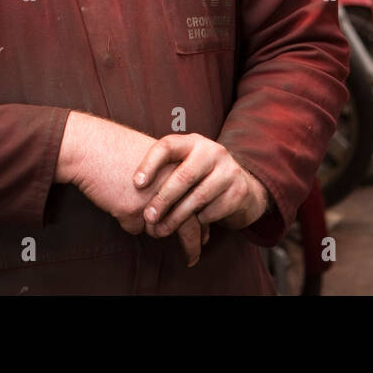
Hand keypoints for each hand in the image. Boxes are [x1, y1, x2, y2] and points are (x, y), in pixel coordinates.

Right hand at [56, 112, 208, 264]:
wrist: (91, 146)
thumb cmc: (119, 152)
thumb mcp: (154, 161)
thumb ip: (170, 183)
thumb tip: (185, 213)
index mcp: (180, 170)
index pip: (200, 204)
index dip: (201, 225)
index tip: (203, 238)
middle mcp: (171, 186)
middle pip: (188, 224)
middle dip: (192, 246)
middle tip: (192, 260)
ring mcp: (153, 199)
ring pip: (159, 230)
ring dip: (148, 226)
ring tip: (130, 203)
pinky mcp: (134, 211)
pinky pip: (134, 228)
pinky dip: (126, 220)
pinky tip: (116, 200)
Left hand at [133, 134, 270, 238]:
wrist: (240, 186)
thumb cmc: (199, 177)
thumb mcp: (184, 165)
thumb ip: (165, 171)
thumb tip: (132, 194)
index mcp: (193, 142)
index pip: (168, 146)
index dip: (150, 164)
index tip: (136, 184)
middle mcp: (213, 151)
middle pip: (184, 175)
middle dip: (163, 199)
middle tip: (148, 217)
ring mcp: (229, 170)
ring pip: (199, 197)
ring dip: (177, 217)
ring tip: (161, 230)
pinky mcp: (239, 191)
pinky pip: (213, 211)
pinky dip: (199, 222)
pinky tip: (192, 226)